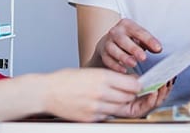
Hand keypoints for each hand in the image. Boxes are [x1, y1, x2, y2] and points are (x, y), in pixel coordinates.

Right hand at [43, 68, 171, 121]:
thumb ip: (109, 77)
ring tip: (124, 98)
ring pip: (121, 107)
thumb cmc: (65, 80)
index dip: (140, 85)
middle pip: (129, 97)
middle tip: (139, 92)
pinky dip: (112, 110)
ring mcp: (96, 107)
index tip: (143, 84)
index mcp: (101, 77)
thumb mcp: (89, 72)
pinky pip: (109, 115)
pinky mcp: (91, 118)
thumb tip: (128, 82)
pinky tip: (110, 104)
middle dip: (136, 95)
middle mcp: (101, 92)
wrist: (46, 92)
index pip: (131, 84)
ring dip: (126, 103)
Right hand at [94, 18, 161, 71]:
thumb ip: (149, 43)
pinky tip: (124, 71)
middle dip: (133, 49)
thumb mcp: (139, 37)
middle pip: (123, 39)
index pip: (138, 31)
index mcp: (126, 25)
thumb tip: (158, 49)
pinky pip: (107, 60)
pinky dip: (115, 66)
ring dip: (123, 57)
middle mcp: (115, 32)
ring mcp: (107, 42)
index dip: (149, 40)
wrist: (109, 42)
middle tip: (143, 58)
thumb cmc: (128, 40)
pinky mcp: (103, 53)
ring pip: (113, 49)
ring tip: (133, 64)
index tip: (158, 48)